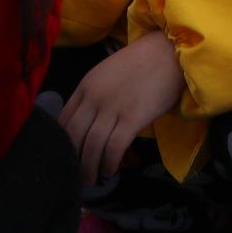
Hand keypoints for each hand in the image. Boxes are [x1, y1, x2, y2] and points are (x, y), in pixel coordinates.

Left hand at [59, 32, 183, 184]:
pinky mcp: (132, 118)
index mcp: (85, 85)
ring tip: (92, 180)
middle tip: (76, 176)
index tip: (67, 157)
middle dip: (73, 160)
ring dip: (90, 168)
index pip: (63, 120)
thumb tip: (87, 124)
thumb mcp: (107, 74)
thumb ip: (94, 95)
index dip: (62, 144)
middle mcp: (94, 97)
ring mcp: (113, 107)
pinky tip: (110, 170)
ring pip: (92, 145)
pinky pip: (113, 147)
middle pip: (74, 136)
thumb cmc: (141, 63)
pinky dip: (109, 163)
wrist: (169, 52)